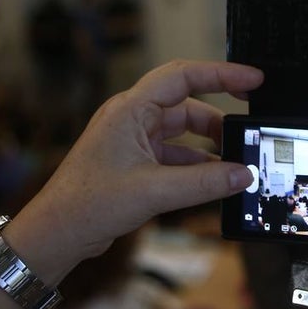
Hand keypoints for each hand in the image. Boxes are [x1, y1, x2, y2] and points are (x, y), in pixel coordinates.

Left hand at [9, 60, 261, 275]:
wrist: (54, 234)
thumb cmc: (86, 204)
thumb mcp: (153, 191)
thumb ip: (204, 183)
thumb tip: (243, 175)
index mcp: (131, 110)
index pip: (184, 77)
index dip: (222, 74)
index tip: (253, 81)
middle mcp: (132, 119)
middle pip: (188, 105)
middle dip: (220, 120)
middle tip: (249, 130)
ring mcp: (133, 141)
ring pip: (183, 133)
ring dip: (210, 146)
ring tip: (237, 162)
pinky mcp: (135, 163)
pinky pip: (176, 155)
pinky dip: (197, 165)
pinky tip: (216, 181)